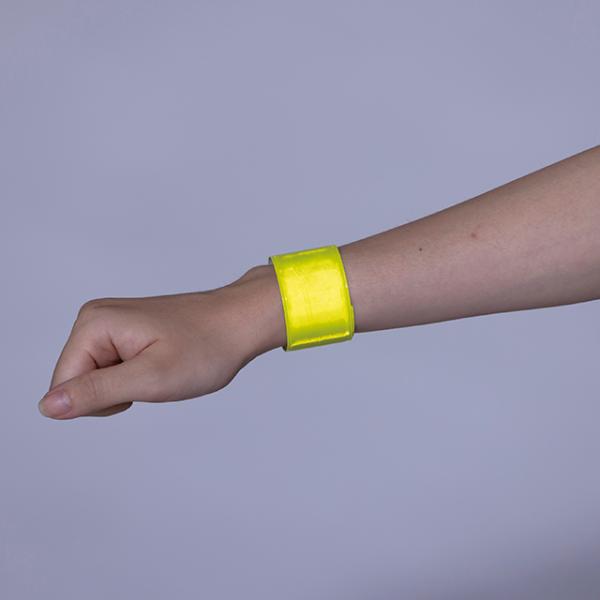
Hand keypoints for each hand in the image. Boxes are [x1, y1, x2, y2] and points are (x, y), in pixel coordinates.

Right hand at [38, 265, 285, 418]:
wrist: (240, 323)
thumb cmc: (205, 346)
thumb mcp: (150, 378)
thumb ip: (95, 393)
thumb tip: (47, 407)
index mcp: (94, 324)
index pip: (63, 386)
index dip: (103, 401)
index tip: (142, 383)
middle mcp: (95, 318)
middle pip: (77, 382)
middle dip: (116, 392)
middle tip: (156, 375)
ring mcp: (111, 323)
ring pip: (96, 380)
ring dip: (128, 386)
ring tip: (162, 367)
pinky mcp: (125, 332)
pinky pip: (114, 370)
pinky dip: (137, 376)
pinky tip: (162, 362)